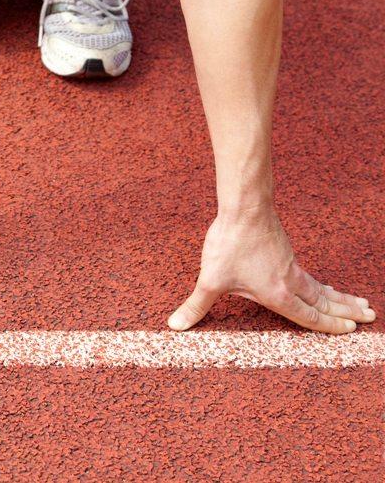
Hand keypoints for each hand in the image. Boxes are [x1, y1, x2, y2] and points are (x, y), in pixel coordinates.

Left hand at [168, 208, 374, 333]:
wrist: (244, 207)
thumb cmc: (230, 244)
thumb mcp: (209, 280)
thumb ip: (195, 306)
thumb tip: (174, 325)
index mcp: (279, 295)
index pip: (309, 317)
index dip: (328, 326)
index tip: (349, 331)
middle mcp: (291, 281)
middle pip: (324, 301)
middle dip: (346, 312)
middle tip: (370, 317)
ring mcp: (290, 265)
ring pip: (320, 286)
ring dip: (339, 297)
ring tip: (358, 303)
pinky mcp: (285, 251)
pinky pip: (310, 274)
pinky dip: (323, 283)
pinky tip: (321, 284)